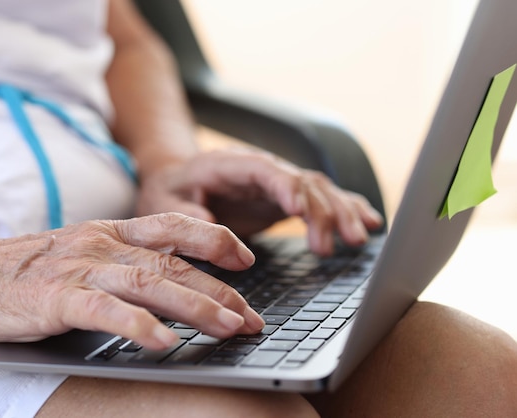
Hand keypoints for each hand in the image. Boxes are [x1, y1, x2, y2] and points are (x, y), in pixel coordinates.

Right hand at [0, 214, 264, 349]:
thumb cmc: (28, 268)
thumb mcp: (82, 252)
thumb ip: (123, 261)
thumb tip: (172, 284)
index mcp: (110, 232)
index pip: (174, 227)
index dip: (214, 239)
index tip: (246, 258)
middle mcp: (102, 244)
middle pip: (173, 263)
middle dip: (219, 290)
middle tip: (251, 317)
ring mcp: (80, 269)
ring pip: (149, 283)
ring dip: (194, 305)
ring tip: (229, 327)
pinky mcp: (56, 298)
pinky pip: (105, 311)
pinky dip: (138, 326)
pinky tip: (164, 342)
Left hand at [136, 147, 383, 256]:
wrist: (179, 179)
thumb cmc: (169, 190)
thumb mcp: (163, 201)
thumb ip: (184, 211)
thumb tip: (210, 222)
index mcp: (230, 165)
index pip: (264, 170)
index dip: (285, 187)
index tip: (300, 211)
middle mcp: (261, 170)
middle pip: (299, 182)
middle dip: (321, 210)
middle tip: (335, 243)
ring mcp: (277, 183)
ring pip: (318, 190)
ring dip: (340, 212)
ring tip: (359, 238)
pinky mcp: (286, 197)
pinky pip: (322, 199)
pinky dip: (347, 208)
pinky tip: (370, 221)